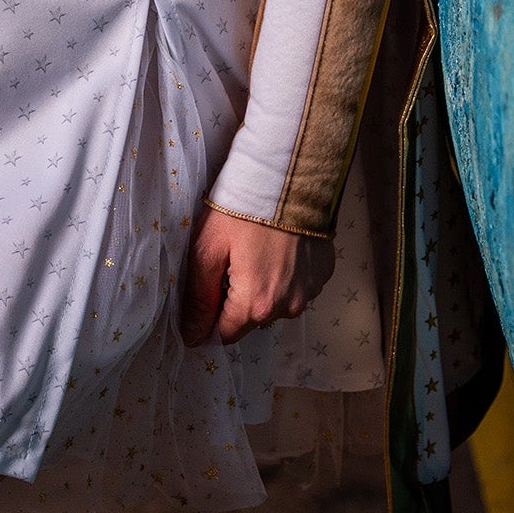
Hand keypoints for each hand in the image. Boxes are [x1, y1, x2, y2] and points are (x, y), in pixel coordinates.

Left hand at [181, 204, 335, 346]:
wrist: (289, 177)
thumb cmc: (243, 209)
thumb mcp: (208, 249)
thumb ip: (199, 297)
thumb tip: (191, 335)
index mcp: (257, 305)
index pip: (227, 334)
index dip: (210, 317)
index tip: (205, 289)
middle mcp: (288, 307)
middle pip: (251, 319)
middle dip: (236, 298)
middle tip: (229, 259)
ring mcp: (310, 292)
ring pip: (276, 303)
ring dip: (262, 287)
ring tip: (254, 249)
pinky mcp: (323, 275)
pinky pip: (297, 286)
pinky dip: (284, 274)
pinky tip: (276, 247)